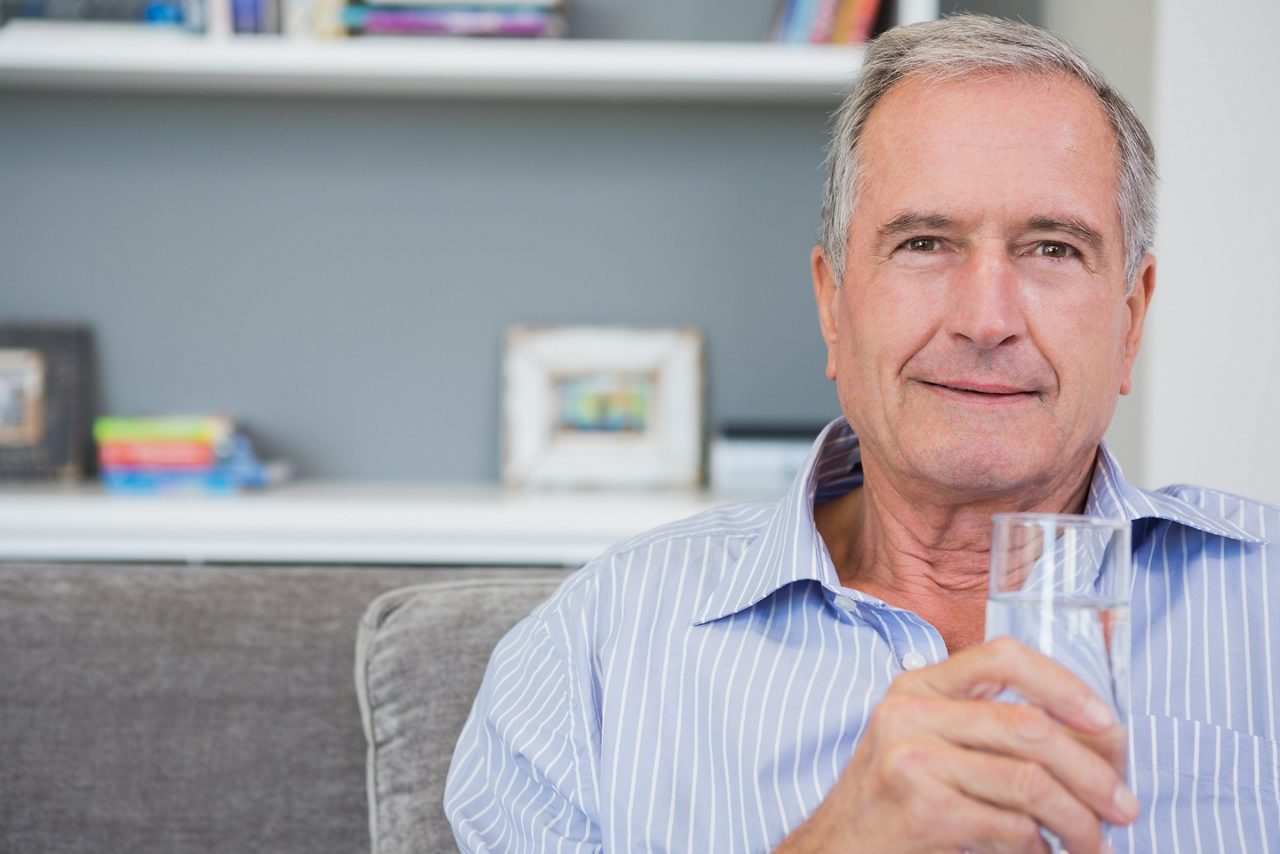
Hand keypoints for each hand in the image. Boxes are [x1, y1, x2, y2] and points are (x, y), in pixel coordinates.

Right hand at [775, 637, 1138, 852]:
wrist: (836, 851)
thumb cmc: (893, 803)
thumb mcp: (927, 746)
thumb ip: (986, 730)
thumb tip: (1096, 744)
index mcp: (918, 687)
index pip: (1001, 656)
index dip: (1064, 684)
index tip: (1106, 722)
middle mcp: (911, 713)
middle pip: (1030, 727)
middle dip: (1094, 772)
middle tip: (1125, 808)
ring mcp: (911, 759)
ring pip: (1030, 782)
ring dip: (1079, 821)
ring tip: (1094, 843)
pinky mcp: (921, 809)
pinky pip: (1012, 827)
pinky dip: (1042, 848)